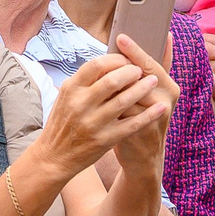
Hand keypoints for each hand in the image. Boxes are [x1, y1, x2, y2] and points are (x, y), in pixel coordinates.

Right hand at [36, 48, 169, 179]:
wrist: (54, 157)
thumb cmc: (63, 122)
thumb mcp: (66, 97)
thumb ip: (85, 81)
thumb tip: (110, 62)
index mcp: (71, 89)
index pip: (96, 65)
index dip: (116, 59)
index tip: (127, 59)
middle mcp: (80, 105)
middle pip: (112, 80)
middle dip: (132, 72)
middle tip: (142, 70)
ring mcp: (92, 123)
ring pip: (124, 101)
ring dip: (142, 89)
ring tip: (153, 81)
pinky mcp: (104, 140)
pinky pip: (131, 124)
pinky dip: (148, 115)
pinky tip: (160, 107)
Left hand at [107, 35, 179, 182]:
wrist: (143, 155)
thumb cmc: (144, 118)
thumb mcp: (154, 94)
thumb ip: (154, 69)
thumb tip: (164, 36)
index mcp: (170, 86)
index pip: (149, 63)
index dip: (134, 50)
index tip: (121, 38)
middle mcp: (166, 100)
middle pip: (138, 75)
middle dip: (119, 67)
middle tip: (102, 62)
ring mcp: (155, 116)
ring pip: (126, 93)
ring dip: (111, 87)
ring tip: (99, 82)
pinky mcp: (141, 130)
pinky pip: (120, 111)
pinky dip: (108, 105)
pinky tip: (99, 102)